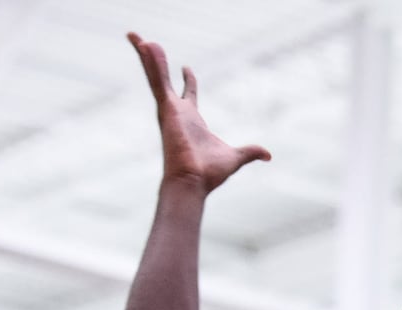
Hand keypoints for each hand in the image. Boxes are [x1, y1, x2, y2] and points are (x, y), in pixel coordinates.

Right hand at [129, 33, 270, 190]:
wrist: (193, 183)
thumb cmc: (209, 175)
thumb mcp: (236, 158)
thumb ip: (251, 152)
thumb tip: (268, 155)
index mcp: (192, 120)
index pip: (188, 94)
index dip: (188, 80)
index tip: (186, 68)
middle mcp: (178, 113)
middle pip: (164, 80)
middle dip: (155, 63)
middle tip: (147, 43)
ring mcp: (169, 110)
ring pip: (155, 76)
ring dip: (146, 56)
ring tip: (134, 34)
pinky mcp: (166, 110)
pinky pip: (157, 81)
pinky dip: (151, 64)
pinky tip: (144, 45)